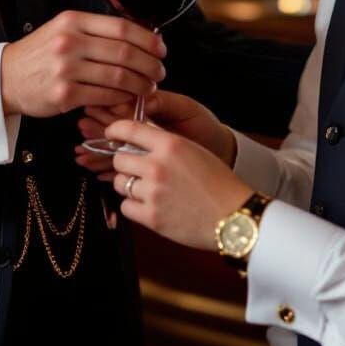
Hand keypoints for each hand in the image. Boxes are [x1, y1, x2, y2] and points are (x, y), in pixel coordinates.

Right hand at [0, 11, 165, 117]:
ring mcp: (66, 69)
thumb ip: (96, 31)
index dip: (148, 39)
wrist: (6, 77)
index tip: (161, 49)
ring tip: (148, 87)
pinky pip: (104, 96)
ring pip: (118, 76)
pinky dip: (122, 98)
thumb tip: (140, 37)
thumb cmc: (41, 53)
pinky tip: (128, 98)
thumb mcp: (64, 29)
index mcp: (74, 20)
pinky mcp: (64, 95)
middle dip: (149, 64)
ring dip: (140, 84)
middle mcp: (70, 42)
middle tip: (159, 72)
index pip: (122, 27)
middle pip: (125, 52)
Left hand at [105, 119, 253, 249]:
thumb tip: (137, 142)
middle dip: (126, 164)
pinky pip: (126, 206)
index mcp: (170, 144)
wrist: (233, 216)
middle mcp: (157, 165)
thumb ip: (165, 144)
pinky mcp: (151, 217)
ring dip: (129, 185)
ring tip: (149, 190)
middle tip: (138, 170)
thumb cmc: (218, 183)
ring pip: (120, 182)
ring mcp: (153, 192)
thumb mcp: (194, 150)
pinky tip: (151, 206)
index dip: (115, 130)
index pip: (128, 129)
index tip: (110, 134)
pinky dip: (134, 207)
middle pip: (119, 159)